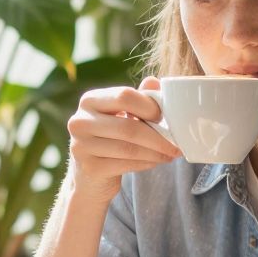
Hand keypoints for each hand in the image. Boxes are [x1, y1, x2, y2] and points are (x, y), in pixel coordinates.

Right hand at [64, 76, 179, 202]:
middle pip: (128, 127)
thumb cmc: (110, 138)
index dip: (150, 106)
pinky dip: (146, 163)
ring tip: (171, 154)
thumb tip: (155, 82)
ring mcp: (81, 146)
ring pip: (129, 149)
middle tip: (177, 143)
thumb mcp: (122, 114)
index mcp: (90, 100)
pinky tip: (157, 162)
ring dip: (156, 152)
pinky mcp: (89, 168)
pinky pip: (126, 165)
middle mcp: (80, 121)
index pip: (124, 96)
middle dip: (158, 137)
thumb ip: (138, 98)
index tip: (166, 117)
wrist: (89, 174)